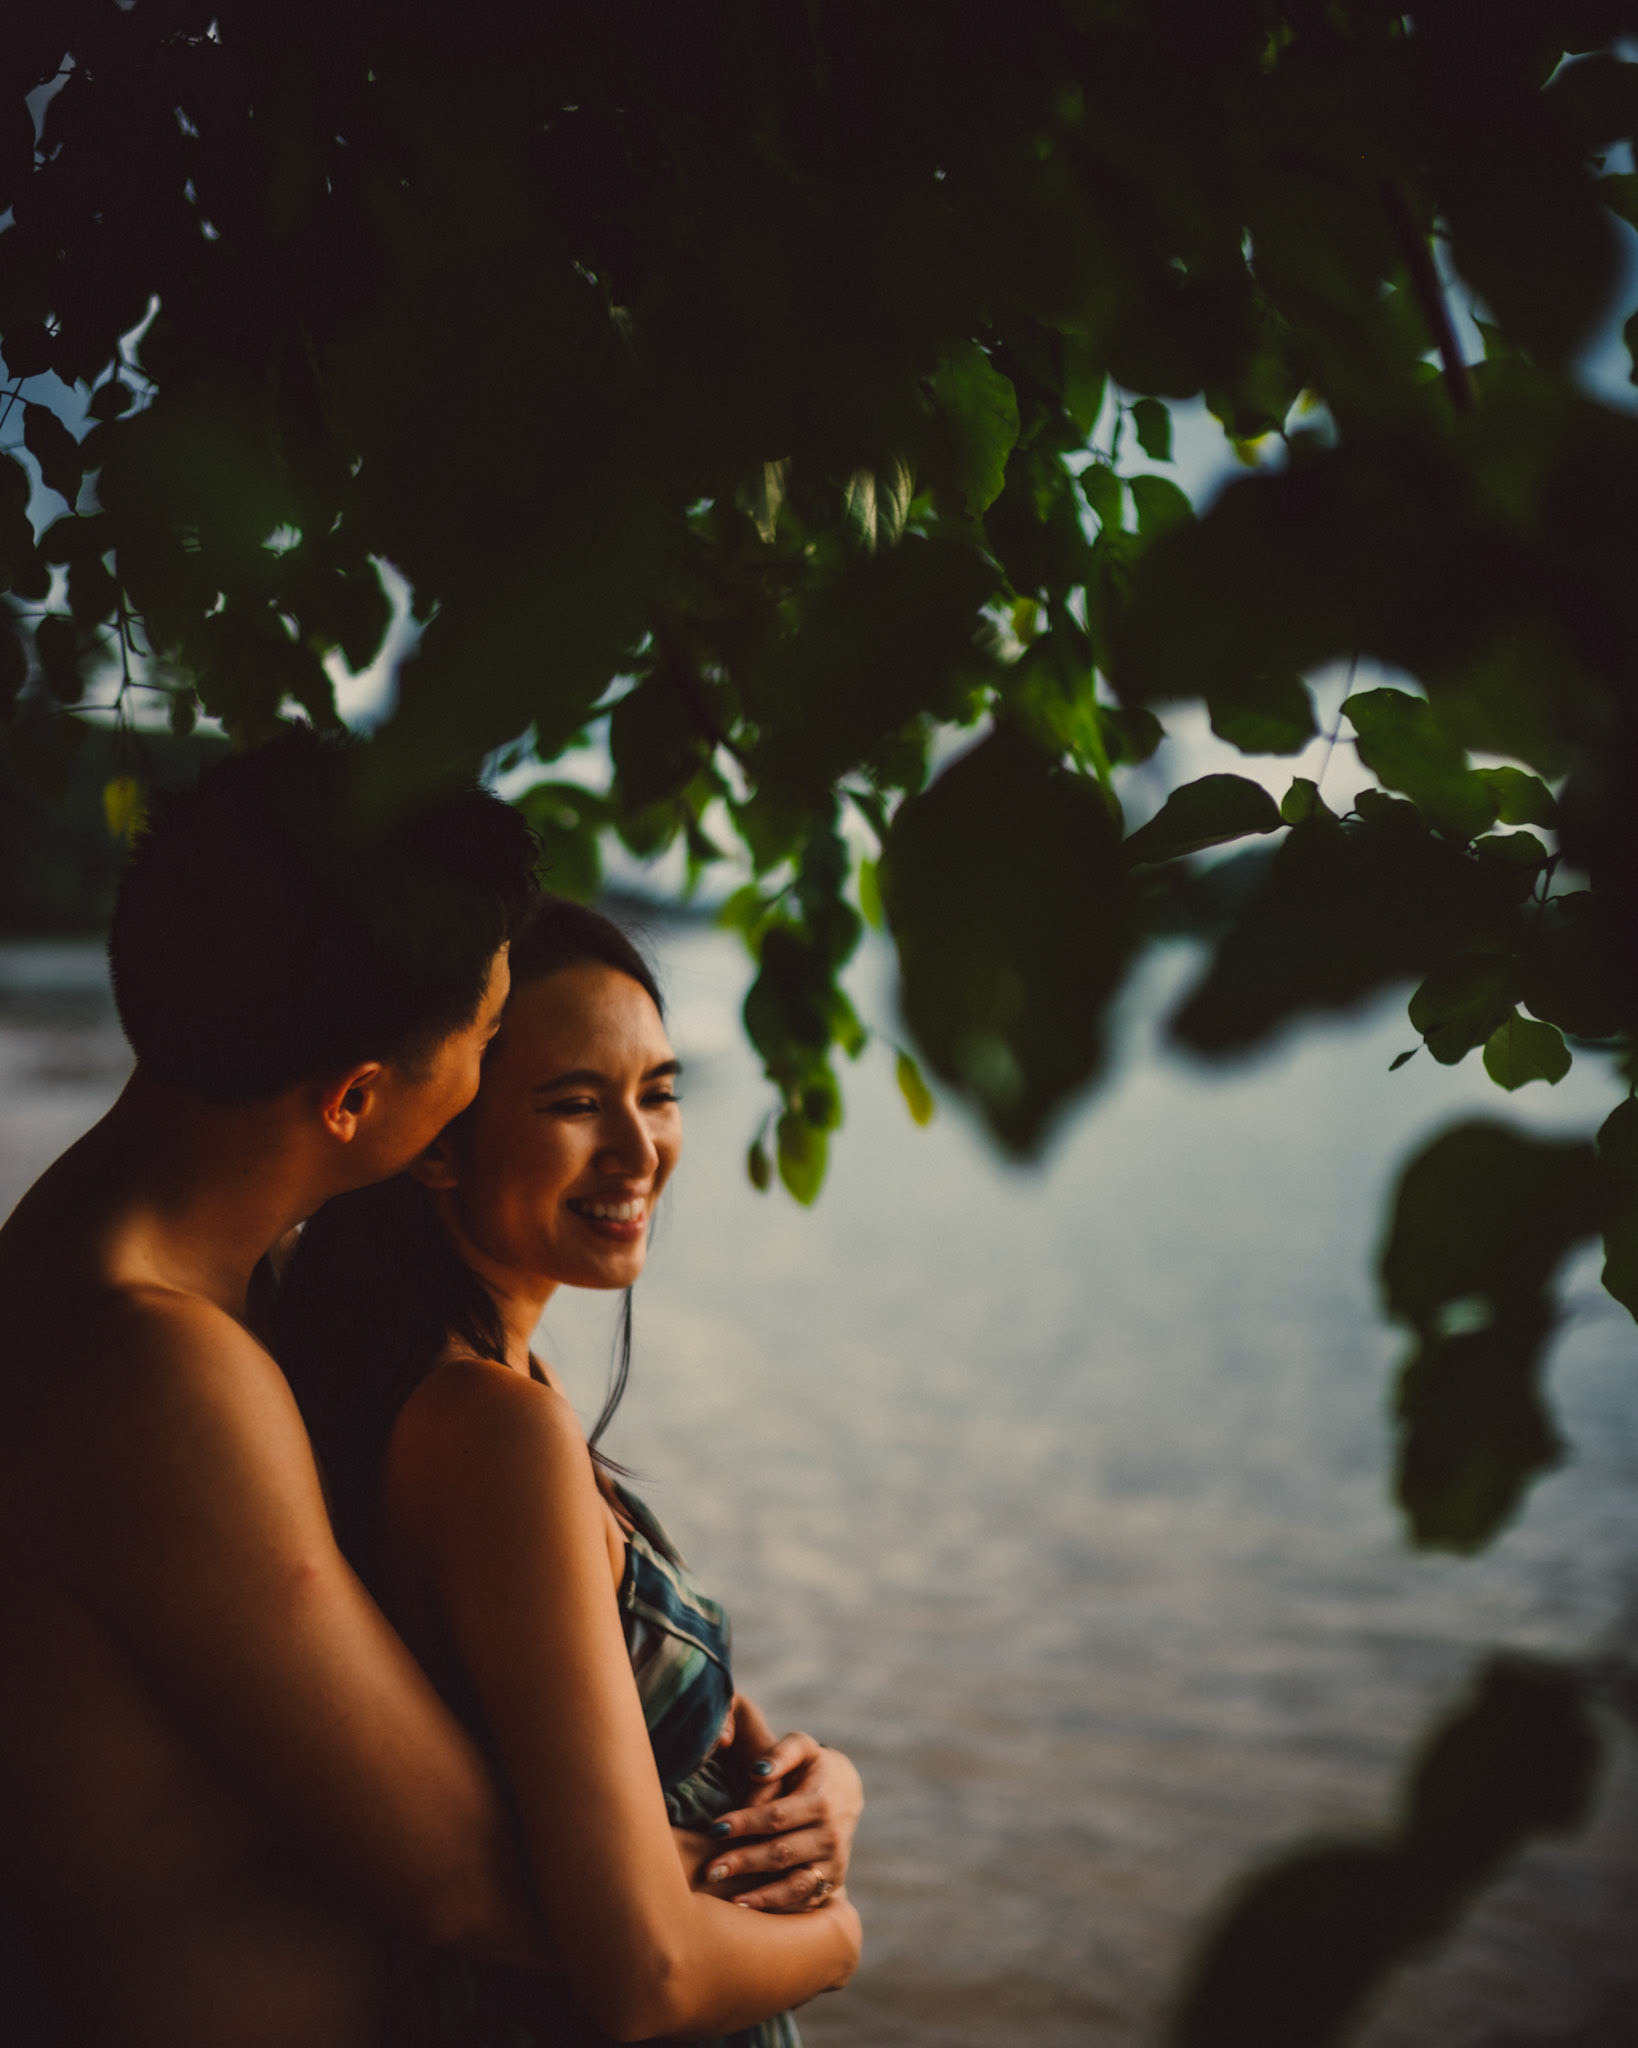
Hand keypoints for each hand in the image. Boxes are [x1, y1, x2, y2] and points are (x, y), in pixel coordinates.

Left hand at [698, 1694, 863, 1913]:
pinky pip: (804, 1901)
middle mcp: (830, 1836)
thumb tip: (757, 1770)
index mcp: (821, 1801)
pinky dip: (778, 1908)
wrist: (847, 1792)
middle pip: (781, 1854)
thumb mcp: (801, 1747)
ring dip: (763, 1897)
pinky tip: (751, 1908)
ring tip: (731, 1901)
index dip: (745, 1823)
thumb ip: (781, 1753)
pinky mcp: (832, 1883)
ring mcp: (833, 1863)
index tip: (715, 1829)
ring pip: (796, 1886)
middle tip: (710, 1870)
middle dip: (744, 1862)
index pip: (777, 1817)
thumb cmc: (812, 1767)